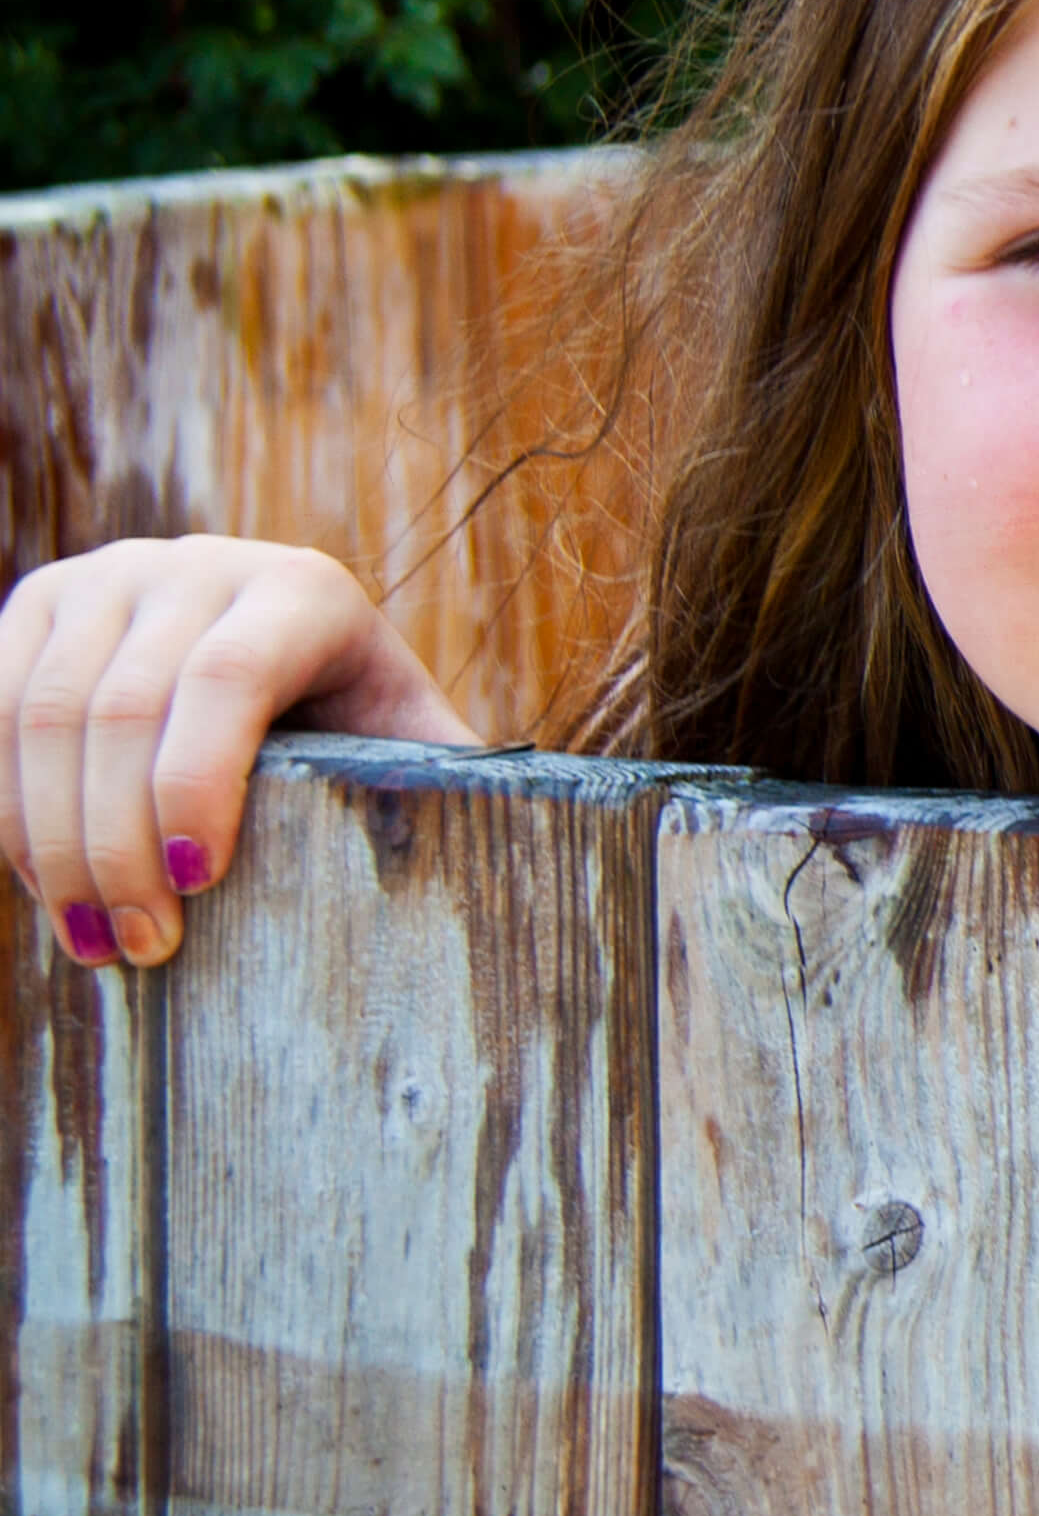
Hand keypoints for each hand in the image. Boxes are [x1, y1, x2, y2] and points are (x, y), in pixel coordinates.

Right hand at [1, 537, 478, 975]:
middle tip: (139, 949)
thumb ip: (438, 781)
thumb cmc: (354, 720)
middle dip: (117, 844)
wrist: (276, 643)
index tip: (199, 886)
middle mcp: (195, 565)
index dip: (197, 782)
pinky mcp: (34, 608)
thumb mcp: (406, 737)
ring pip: (38, 714)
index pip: (230, 678)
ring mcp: (104, 578)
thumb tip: (511, 846)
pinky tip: (34, 887)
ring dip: (47, 841)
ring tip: (88, 942)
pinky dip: (2, 807)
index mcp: (302, 590)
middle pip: (119, 709)